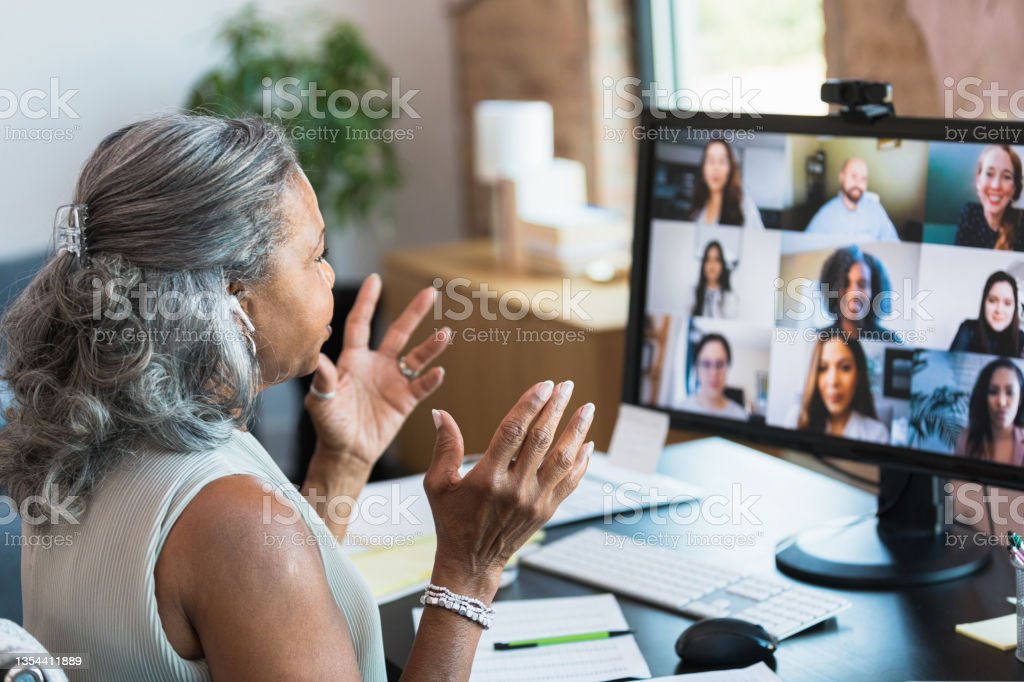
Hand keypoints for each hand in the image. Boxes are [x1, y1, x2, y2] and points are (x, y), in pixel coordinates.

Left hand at [305, 273, 449, 468]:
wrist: (346, 452)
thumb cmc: (328, 425)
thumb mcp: (320, 400)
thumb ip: (323, 377)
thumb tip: (319, 356)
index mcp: (353, 359)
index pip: (361, 323)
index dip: (367, 302)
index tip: (375, 279)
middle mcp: (376, 365)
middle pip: (398, 332)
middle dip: (414, 312)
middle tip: (430, 293)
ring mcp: (393, 381)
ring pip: (416, 357)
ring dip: (431, 346)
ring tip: (445, 333)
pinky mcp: (405, 401)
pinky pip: (421, 386)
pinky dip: (431, 379)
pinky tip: (439, 371)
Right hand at [424, 380, 594, 598]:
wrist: (472, 562)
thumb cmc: (451, 520)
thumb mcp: (438, 484)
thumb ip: (444, 447)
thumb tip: (440, 413)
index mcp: (487, 478)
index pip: (513, 432)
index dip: (530, 405)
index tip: (544, 385)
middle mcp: (514, 489)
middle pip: (541, 440)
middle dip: (556, 409)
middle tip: (566, 386)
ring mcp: (534, 501)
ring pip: (562, 460)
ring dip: (577, 431)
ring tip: (587, 408)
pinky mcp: (546, 511)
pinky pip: (569, 482)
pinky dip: (581, 462)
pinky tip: (587, 443)